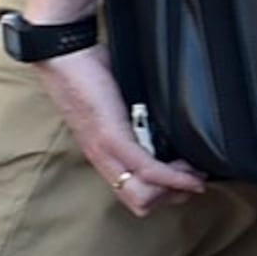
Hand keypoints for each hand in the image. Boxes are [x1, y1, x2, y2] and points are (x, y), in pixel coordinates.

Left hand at [26, 45, 207, 216]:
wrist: (64, 52)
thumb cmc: (88, 70)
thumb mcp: (115, 102)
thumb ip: (133, 118)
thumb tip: (162, 118)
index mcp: (104, 153)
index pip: (133, 195)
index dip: (163, 193)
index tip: (186, 178)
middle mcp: (103, 159)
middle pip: (141, 203)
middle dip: (173, 195)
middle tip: (192, 176)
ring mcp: (106, 151)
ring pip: (144, 197)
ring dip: (176, 187)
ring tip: (192, 170)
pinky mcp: (112, 137)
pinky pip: (147, 170)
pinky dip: (174, 177)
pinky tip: (191, 175)